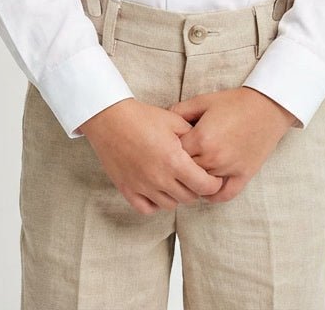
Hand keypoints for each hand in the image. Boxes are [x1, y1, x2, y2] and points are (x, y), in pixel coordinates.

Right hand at [78, 98, 223, 214]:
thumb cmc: (142, 117)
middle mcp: (160, 178)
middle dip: (196, 188)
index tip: (213, 178)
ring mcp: (143, 186)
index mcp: (174, 160)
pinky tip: (156, 189)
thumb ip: (192, 137)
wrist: (111, 119)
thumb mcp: (174, 120)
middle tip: (194, 176)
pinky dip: (155, 203)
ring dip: (176, 195)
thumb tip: (205, 148)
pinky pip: (147, 208)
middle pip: (189, 197)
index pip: (204, 186)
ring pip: (170, 204)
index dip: (213, 184)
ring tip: (175, 180)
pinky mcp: (128, 190)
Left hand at [167, 87, 298, 203]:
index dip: (170, 150)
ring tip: (189, 173)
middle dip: (180, 165)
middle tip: (177, 161)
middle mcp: (213, 158)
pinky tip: (206, 188)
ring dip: (194, 179)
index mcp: (201, 138)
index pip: (174, 153)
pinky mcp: (243, 176)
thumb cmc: (235, 102)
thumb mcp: (203, 101)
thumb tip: (163, 122)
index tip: (169, 147)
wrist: (267, 107)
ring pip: (201, 185)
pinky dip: (213, 194)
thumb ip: (180, 111)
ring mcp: (229, 169)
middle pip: (185, 171)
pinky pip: (223, 195)